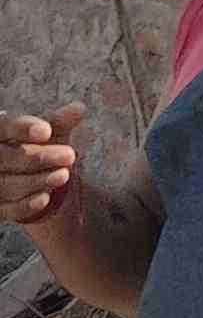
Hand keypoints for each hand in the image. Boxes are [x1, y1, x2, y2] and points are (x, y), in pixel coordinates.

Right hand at [0, 108, 82, 229]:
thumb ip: (60, 121)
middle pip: (4, 158)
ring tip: (64, 175)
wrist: (27, 174)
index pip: (5, 127)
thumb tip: (79, 108)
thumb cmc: (36, 144)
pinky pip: (4, 209)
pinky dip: (24, 205)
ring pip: (5, 184)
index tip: (47, 131)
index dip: (23, 129)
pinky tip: (45, 198)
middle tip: (70, 155)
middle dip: (37, 158)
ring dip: (35, 181)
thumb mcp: (49, 130)